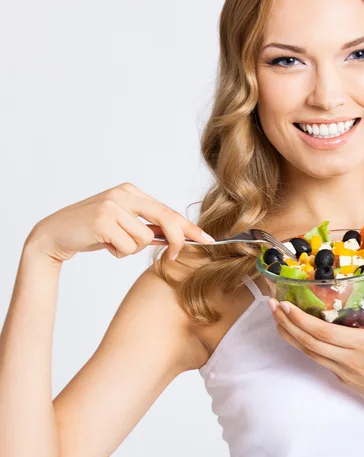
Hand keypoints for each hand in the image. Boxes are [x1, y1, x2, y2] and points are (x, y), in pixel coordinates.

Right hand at [26, 182, 214, 263]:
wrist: (55, 234)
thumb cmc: (92, 232)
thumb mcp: (122, 226)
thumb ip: (147, 229)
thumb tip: (175, 240)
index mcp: (131, 192)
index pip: (168, 210)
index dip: (189, 227)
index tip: (207, 239)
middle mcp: (123, 194)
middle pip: (165, 219)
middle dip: (176, 240)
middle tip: (174, 257)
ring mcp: (112, 205)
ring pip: (144, 239)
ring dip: (131, 249)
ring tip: (113, 243)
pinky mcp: (103, 220)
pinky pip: (128, 246)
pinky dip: (119, 252)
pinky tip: (104, 244)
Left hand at [268, 266, 363, 424]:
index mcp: (362, 344)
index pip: (321, 331)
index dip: (299, 319)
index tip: (284, 305)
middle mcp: (347, 359)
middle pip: (308, 342)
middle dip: (286, 324)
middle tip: (271, 307)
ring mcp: (344, 373)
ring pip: (310, 354)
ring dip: (292, 338)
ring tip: (278, 322)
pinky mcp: (345, 382)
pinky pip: (322, 362)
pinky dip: (308, 349)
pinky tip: (302, 338)